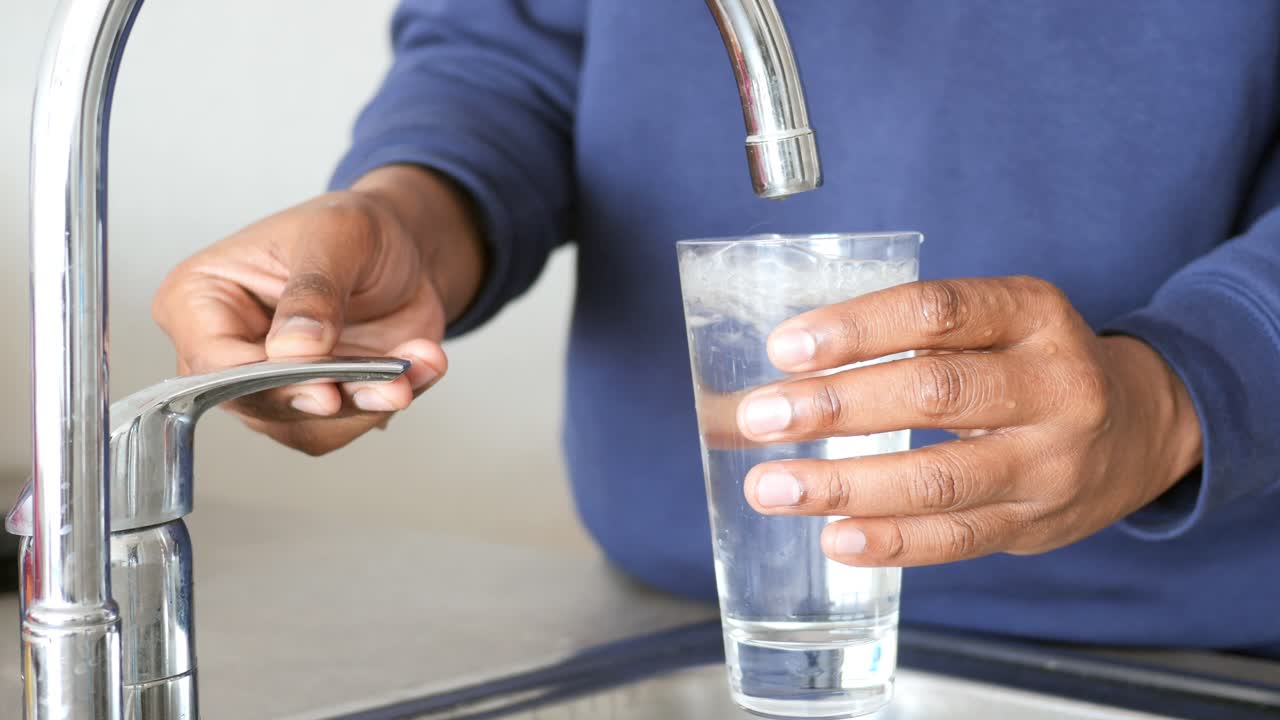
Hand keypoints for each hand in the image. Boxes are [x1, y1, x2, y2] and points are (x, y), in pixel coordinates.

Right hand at [152, 165, 486, 453]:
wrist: (402, 250)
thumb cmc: (355, 229)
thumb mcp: (338, 235)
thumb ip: (314, 291)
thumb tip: (293, 350)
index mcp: (199, 300)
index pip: (211, 365)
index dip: (265, 385)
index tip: (324, 388)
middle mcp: (224, 353)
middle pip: (259, 406)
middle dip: (332, 397)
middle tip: (390, 387)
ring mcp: (269, 387)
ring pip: (309, 427)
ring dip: (370, 402)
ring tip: (417, 364)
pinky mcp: (314, 405)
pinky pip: (348, 425)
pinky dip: (391, 398)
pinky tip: (422, 363)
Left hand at [737, 276, 1202, 566]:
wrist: (1139, 428)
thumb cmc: (1030, 364)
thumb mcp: (999, 321)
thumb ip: (916, 334)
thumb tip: (787, 366)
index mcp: (1032, 314)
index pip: (936, 312)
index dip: (855, 328)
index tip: (783, 348)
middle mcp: (1052, 384)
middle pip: (934, 393)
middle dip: (836, 407)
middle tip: (759, 417)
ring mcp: (1049, 462)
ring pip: (940, 477)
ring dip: (844, 484)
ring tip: (772, 486)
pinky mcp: (1036, 524)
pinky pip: (956, 539)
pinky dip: (890, 542)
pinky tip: (833, 536)